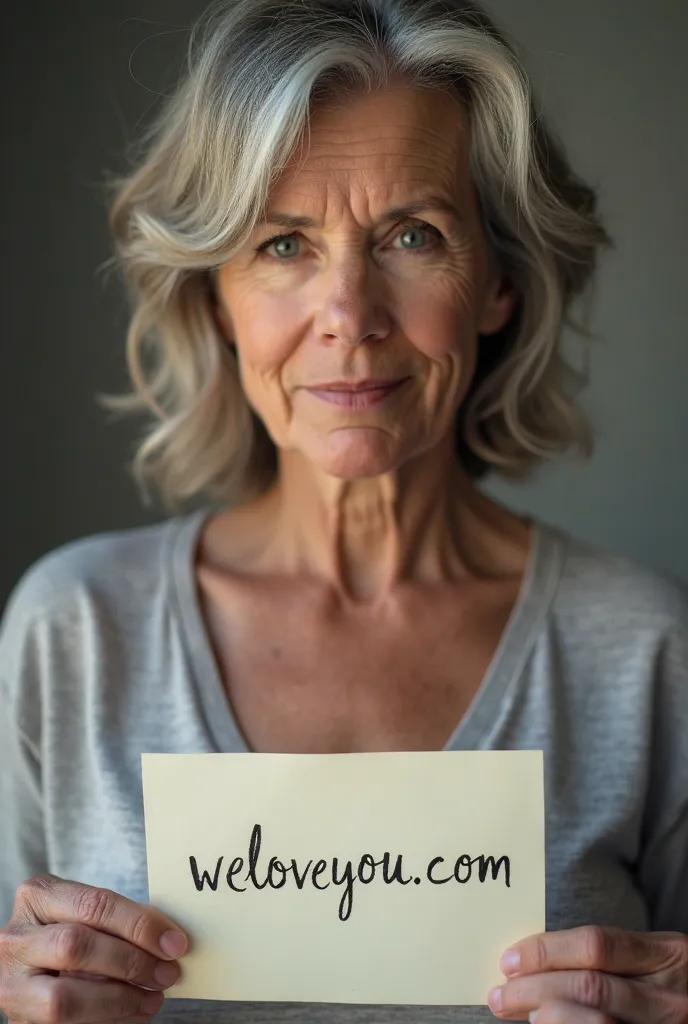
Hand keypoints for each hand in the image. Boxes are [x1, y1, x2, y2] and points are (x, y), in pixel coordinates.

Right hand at [0, 873, 187, 1022]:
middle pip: (77, 947)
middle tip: (167, 972)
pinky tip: (134, 1011)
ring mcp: (11, 983)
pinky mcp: (18, 1020)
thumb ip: (117, 920)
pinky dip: (108, 1019)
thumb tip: (169, 939)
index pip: (94, 905)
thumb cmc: (67, 930)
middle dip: (130, 961)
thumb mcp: (84, 915)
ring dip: (120, 999)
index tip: (174, 942)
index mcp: (37, 896)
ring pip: (65, 997)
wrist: (31, 967)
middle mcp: (16, 938)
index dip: (139, 925)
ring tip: (153, 997)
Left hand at [486, 925, 687, 1022]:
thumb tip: (537, 961)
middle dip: (535, 987)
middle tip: (501, 993)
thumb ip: (610, 956)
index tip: (510, 959)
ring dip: (550, 1016)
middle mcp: (670, 996)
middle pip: (589, 986)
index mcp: (668, 955)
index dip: (546, 951)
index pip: (595, 946)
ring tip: (524, 1012)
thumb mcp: (655, 958)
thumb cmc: (674, 982)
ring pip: (597, 1022)